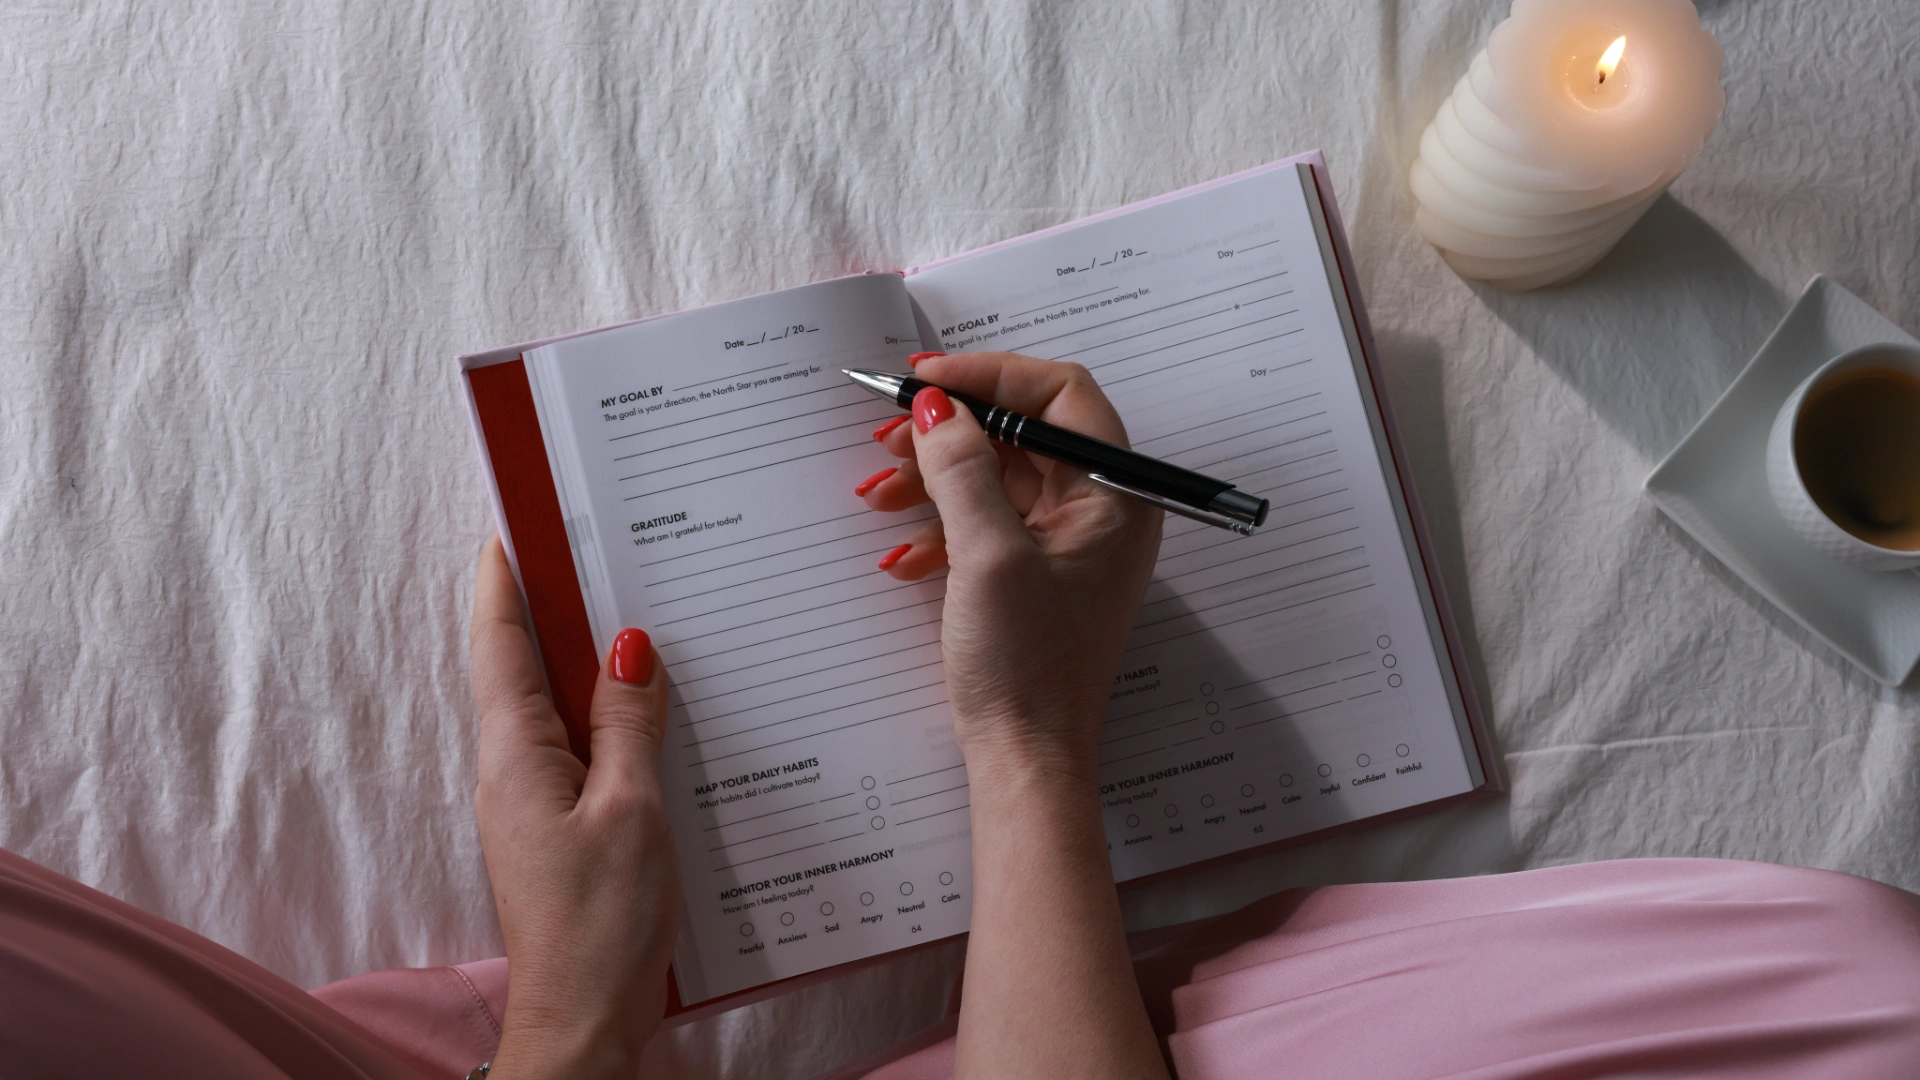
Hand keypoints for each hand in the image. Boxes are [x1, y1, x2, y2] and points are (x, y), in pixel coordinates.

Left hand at [469, 535, 679, 1079]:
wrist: (584, 1022)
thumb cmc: (603, 924)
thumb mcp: (633, 809)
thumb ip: (631, 723)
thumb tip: (630, 646)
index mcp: (516, 754)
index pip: (501, 645)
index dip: (505, 582)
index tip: (512, 524)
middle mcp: (513, 772)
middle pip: (525, 669)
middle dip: (551, 608)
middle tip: (591, 549)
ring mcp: (535, 804)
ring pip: (558, 710)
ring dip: (587, 662)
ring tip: (632, 611)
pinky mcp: (562, 832)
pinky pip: (581, 752)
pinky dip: (608, 718)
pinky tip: (653, 712)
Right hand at [859, 353, 1162, 780]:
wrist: (1025, 760)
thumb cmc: (1026, 666)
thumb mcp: (987, 555)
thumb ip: (962, 469)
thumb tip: (938, 406)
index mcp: (1115, 496)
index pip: (1063, 395)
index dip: (994, 376)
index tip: (929, 381)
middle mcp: (1100, 511)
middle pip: (1023, 434)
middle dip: (952, 431)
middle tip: (890, 436)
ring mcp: (1067, 545)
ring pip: (996, 478)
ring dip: (934, 479)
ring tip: (878, 494)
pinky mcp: (1034, 576)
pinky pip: (986, 524)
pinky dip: (940, 528)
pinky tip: (902, 555)